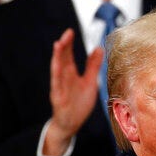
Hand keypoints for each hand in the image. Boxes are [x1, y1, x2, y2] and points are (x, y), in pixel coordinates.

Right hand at [43, 28, 103, 155]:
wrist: (70, 124)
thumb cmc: (78, 104)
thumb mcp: (90, 82)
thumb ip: (93, 66)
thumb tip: (98, 48)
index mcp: (70, 73)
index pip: (68, 55)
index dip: (69, 43)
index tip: (70, 31)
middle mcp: (64, 78)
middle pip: (62, 59)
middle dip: (64, 46)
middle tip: (67, 33)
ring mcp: (60, 88)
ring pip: (57, 70)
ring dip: (57, 58)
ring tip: (58, 45)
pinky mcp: (59, 98)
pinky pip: (57, 86)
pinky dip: (57, 76)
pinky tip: (57, 67)